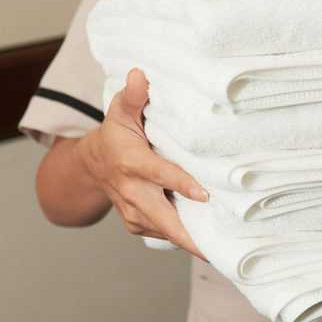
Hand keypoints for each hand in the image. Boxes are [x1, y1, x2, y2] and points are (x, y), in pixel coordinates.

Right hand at [76, 69, 207, 259]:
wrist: (93, 165)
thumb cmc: (115, 135)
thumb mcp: (120, 112)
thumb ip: (133, 96)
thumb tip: (139, 74)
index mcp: (131, 163)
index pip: (159, 174)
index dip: (181, 185)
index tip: (204, 195)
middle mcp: (132, 192)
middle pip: (164, 219)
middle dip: (191, 236)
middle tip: (221, 246)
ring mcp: (134, 213)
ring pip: (168, 231)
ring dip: (195, 240)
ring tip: (229, 245)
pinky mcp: (139, 226)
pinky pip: (167, 235)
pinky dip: (188, 239)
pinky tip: (214, 240)